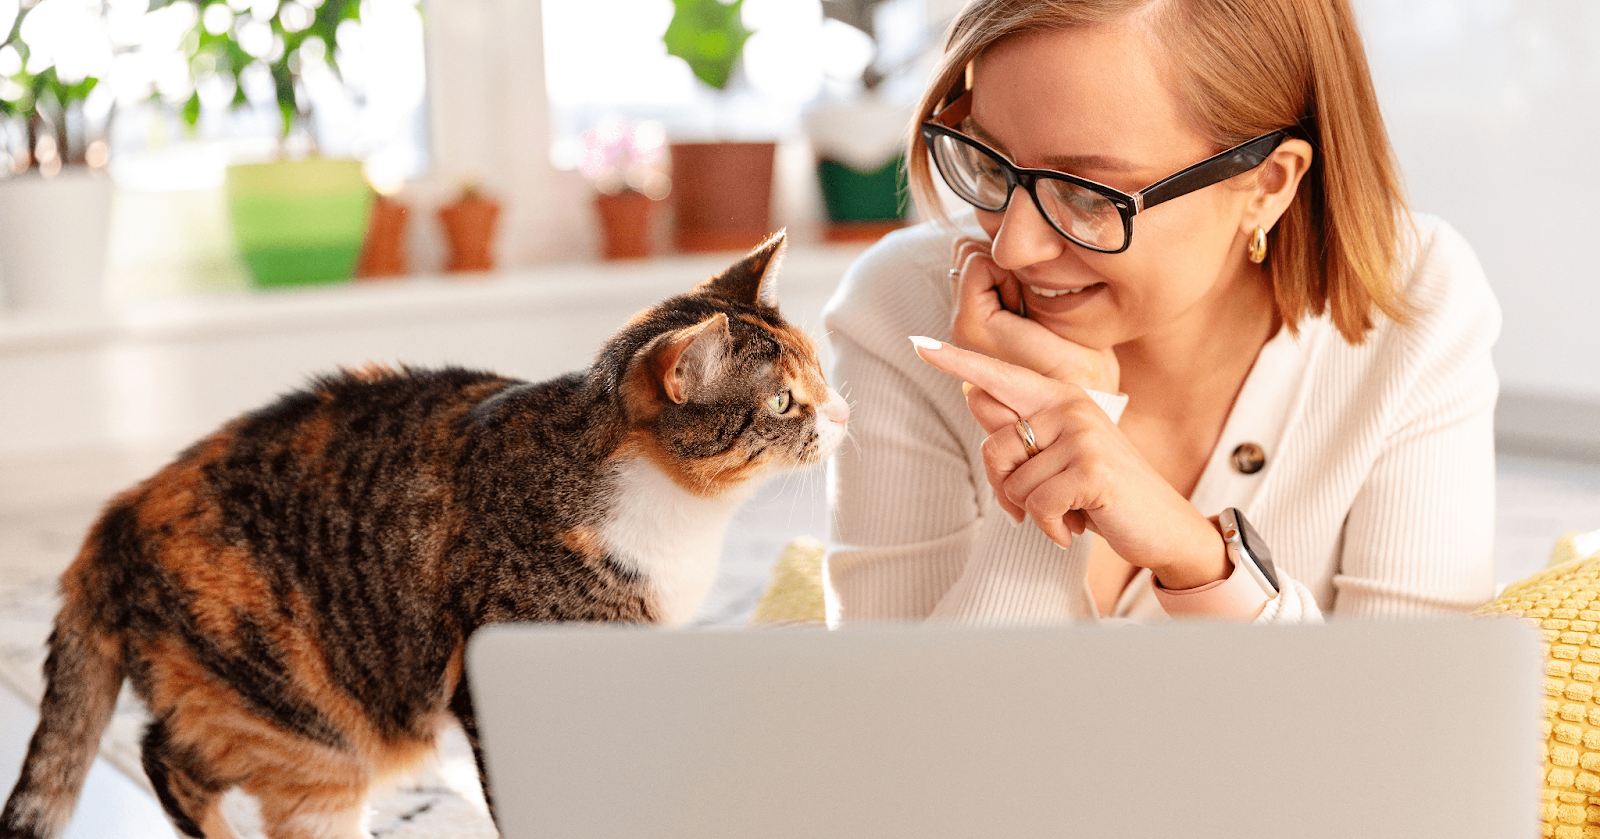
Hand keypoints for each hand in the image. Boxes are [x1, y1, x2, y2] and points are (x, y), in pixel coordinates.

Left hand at [910, 336, 1228, 589]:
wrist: (1161, 526)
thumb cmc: (1103, 492)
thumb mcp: (1059, 456)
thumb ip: (1019, 429)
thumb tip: (973, 393)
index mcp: (1059, 397)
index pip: (999, 377)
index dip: (957, 363)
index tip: (918, 344)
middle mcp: (1070, 407)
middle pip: (995, 448)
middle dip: (1008, 488)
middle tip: (1043, 500)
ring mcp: (1083, 436)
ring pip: (1015, 485)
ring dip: (1036, 513)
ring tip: (1072, 508)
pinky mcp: (1092, 470)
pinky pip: (1038, 507)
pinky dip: (1052, 528)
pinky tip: (1076, 526)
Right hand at [948, 237, 1119, 393]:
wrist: (1087, 381)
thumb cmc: (1078, 341)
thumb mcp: (1046, 294)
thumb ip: (1019, 269)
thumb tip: (1007, 229)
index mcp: (979, 311)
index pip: (972, 250)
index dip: (1009, 256)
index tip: (1036, 290)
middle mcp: (963, 317)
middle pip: (966, 248)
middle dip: (1004, 258)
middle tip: (1032, 297)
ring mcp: (962, 322)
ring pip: (969, 251)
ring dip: (1007, 265)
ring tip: (1029, 303)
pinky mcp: (969, 324)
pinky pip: (978, 263)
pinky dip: (1006, 270)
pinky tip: (1025, 302)